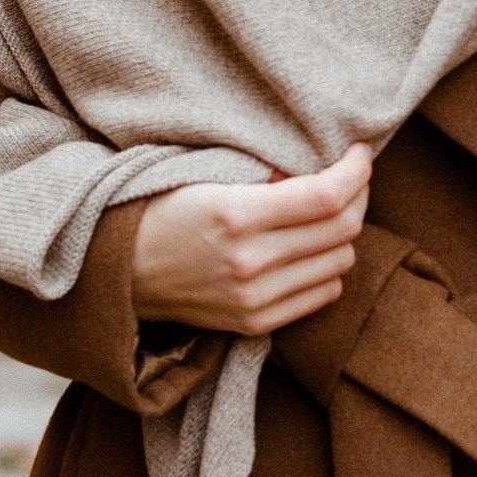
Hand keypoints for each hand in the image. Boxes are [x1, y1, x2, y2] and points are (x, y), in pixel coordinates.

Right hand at [131, 145, 372, 335]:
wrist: (116, 272)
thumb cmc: (160, 209)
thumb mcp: (206, 175)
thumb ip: (265, 173)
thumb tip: (320, 166)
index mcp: (235, 215)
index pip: (327, 196)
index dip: (356, 171)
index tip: (359, 153)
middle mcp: (250, 262)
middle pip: (342, 228)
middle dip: (358, 195)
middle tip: (351, 177)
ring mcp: (254, 299)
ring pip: (340, 261)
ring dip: (344, 233)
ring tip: (329, 212)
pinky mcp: (255, 323)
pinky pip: (323, 294)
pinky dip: (328, 267)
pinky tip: (312, 247)